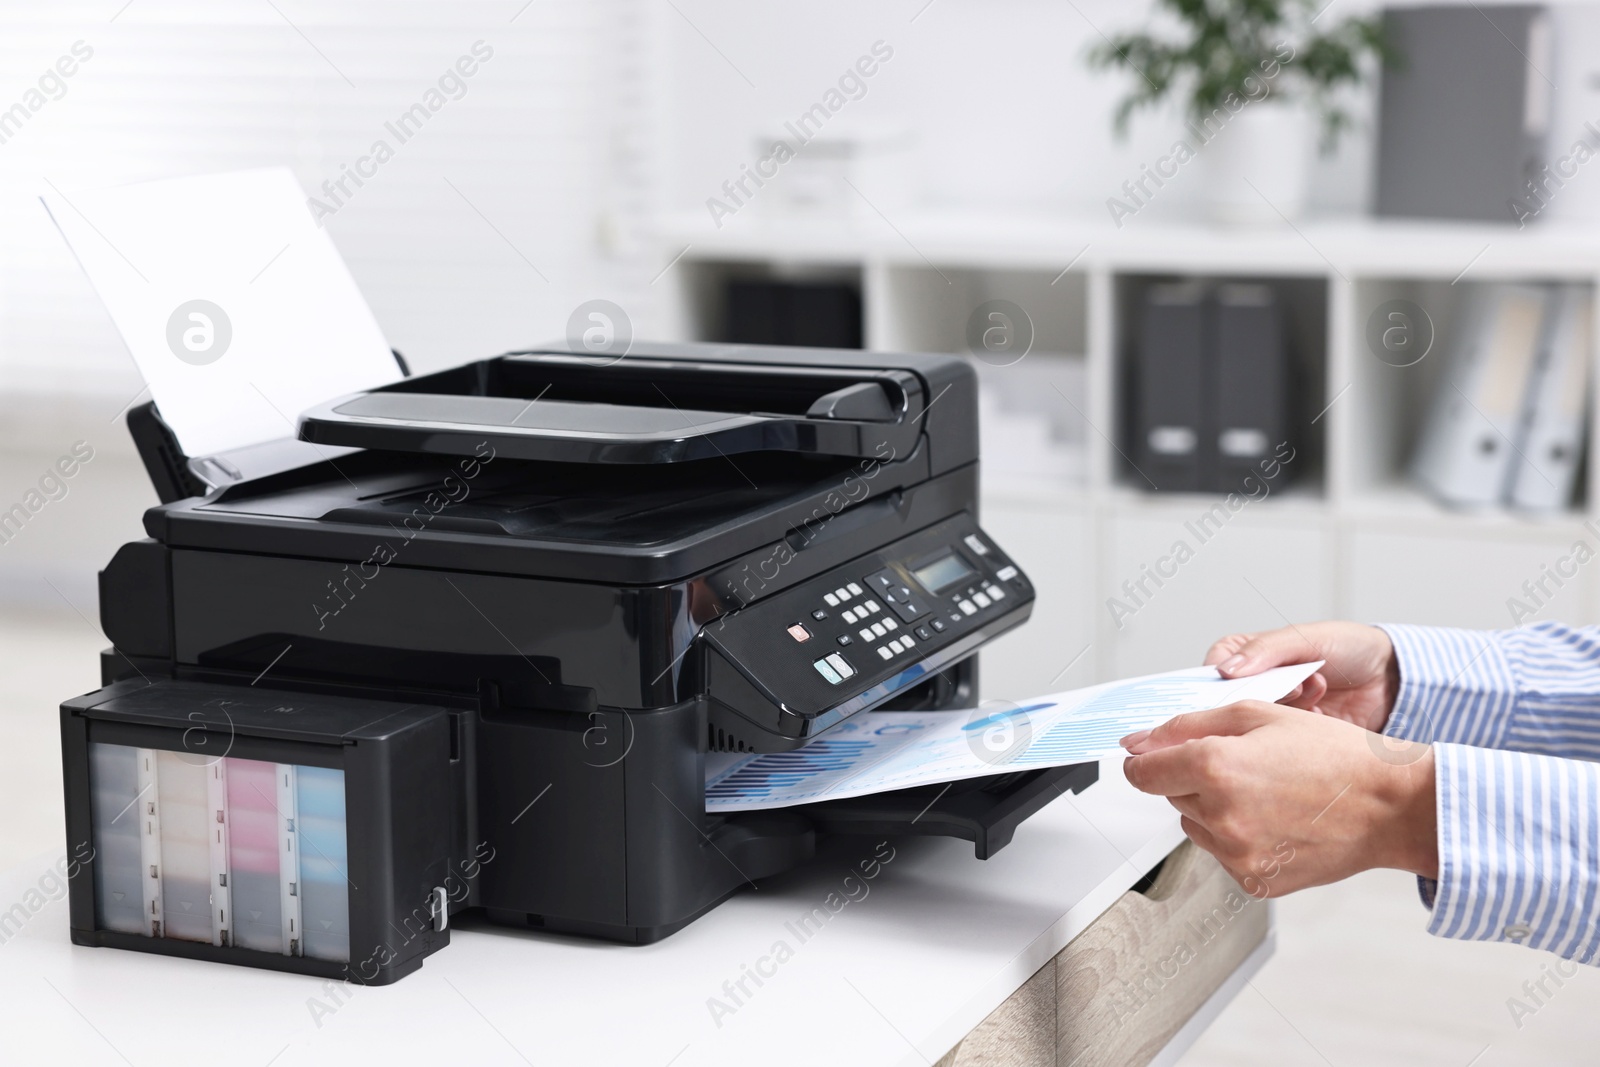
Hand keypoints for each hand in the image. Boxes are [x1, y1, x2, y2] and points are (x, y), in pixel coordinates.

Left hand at [1121, 701, 1437, 896]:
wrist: (1388, 806)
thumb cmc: (1334, 756)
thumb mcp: (1257, 715)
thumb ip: (1188, 725)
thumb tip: (1140, 741)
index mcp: (1215, 768)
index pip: (1142, 772)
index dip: (1147, 760)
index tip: (1154, 756)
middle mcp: (1221, 816)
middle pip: (1171, 796)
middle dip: (1193, 778)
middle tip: (1244, 765)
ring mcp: (1237, 854)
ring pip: (1195, 825)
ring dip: (1214, 808)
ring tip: (1265, 793)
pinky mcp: (1254, 880)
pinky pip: (1223, 853)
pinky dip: (1238, 837)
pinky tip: (1276, 820)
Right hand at [1206, 622, 1398, 733]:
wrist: (1391, 681)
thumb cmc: (1348, 648)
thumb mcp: (1305, 638)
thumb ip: (1264, 650)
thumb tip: (1225, 669)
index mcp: (1246, 657)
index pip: (1210, 674)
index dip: (1216, 686)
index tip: (1235, 691)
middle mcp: (1254, 687)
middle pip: (1227, 707)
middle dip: (1260, 699)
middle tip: (1290, 690)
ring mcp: (1273, 715)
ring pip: (1253, 728)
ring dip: (1286, 711)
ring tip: (1314, 691)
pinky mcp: (1291, 741)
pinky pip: (1279, 745)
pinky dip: (1301, 729)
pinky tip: (1322, 711)